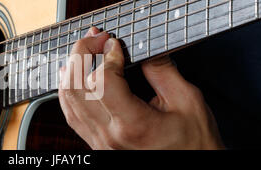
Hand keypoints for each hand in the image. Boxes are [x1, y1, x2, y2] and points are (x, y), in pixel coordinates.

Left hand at [58, 27, 223, 149]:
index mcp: (133, 124)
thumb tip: (140, 47)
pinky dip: (70, 90)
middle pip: (76, 88)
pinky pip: (71, 115)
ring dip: (72, 70)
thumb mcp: (187, 100)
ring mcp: (99, 142)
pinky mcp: (96, 144)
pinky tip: (75, 76)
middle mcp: (109, 136)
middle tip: (96, 39)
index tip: (115, 43)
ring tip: (85, 51)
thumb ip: (161, 70)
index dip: (106, 56)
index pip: (102, 82)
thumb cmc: (193, 143)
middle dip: (81, 55)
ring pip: (68, 100)